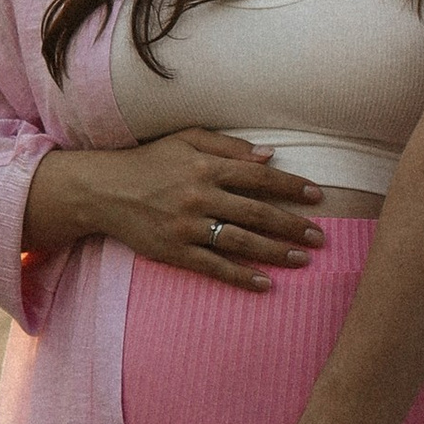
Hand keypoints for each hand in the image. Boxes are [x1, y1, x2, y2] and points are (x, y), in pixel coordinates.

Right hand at [30, 127, 323, 286]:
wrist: (103, 190)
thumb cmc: (149, 161)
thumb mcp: (186, 139)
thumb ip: (228, 145)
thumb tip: (269, 156)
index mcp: (206, 166)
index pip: (260, 178)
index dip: (292, 187)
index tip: (317, 196)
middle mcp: (200, 196)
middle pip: (258, 213)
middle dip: (293, 226)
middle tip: (321, 237)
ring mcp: (188, 226)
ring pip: (242, 242)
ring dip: (276, 252)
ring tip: (303, 259)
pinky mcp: (175, 250)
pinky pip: (214, 267)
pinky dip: (242, 277)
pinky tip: (266, 284)